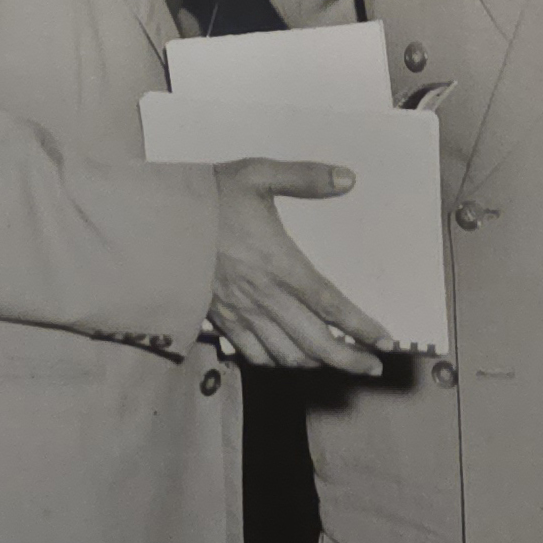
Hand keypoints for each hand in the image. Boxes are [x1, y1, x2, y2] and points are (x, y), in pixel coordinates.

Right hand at [210, 158, 393, 371]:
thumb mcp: (259, 175)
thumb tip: (348, 178)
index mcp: (280, 263)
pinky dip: (277, 362)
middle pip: (314, 342)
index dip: (361, 327)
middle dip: (348, 359)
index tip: (385, 341)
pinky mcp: (222, 319)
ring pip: (286, 355)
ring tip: (338, 362)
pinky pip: (254, 354)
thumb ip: (306, 177)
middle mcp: (264, 296)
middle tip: (373, 367)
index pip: (330, 304)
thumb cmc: (211, 197)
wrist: (158, 222)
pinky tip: (291, 358)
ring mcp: (241, 313)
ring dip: (316, 363)